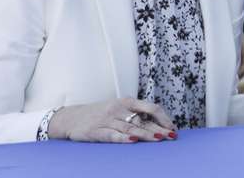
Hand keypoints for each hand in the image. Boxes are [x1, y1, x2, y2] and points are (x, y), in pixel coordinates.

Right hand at [48, 97, 175, 142]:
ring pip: (130, 127)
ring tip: (159, 138)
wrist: (71, 118)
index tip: (173, 127)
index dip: (163, 117)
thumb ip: (135, 114)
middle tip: (172, 136)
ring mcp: (107, 120)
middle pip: (143, 119)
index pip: (151, 107)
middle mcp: (118, 109)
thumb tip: (158, 124)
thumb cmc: (100, 114)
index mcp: (127, 102)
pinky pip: (112, 135)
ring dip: (146, 133)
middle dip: (159, 128)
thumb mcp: (118, 108)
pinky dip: (123, 138)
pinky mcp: (96, 131)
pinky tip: (133, 140)